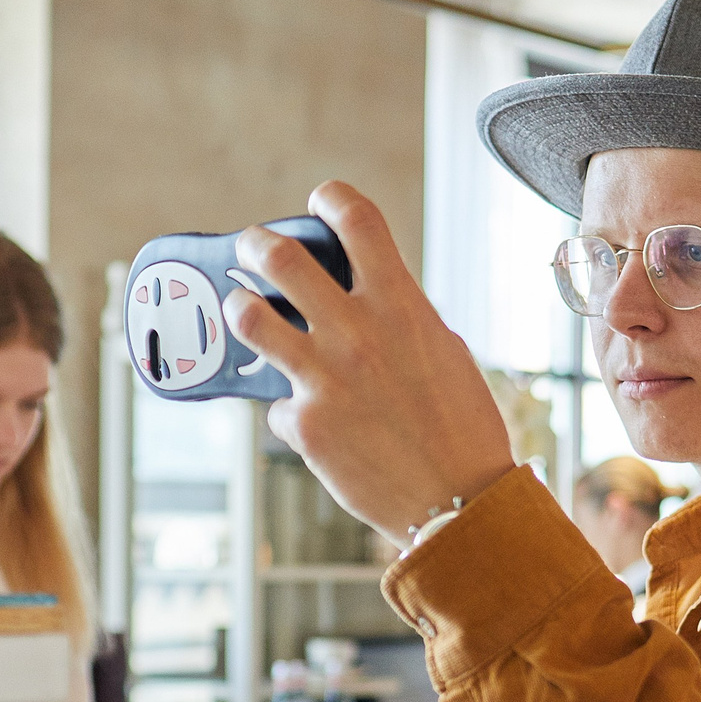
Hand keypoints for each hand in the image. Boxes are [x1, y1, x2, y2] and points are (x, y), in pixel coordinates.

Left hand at [226, 182, 515, 539]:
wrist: (460, 503)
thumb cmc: (461, 429)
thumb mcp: (442, 352)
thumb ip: (399, 318)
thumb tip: (366, 302)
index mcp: (400, 305)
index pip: (356, 219)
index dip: (330, 199)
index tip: (319, 203)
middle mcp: (356, 332)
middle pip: (280, 256)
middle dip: (257, 242)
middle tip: (253, 247)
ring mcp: (324, 378)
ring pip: (248, 318)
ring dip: (239, 308)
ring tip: (241, 311)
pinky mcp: (306, 425)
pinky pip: (277, 404)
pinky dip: (293, 411)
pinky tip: (313, 424)